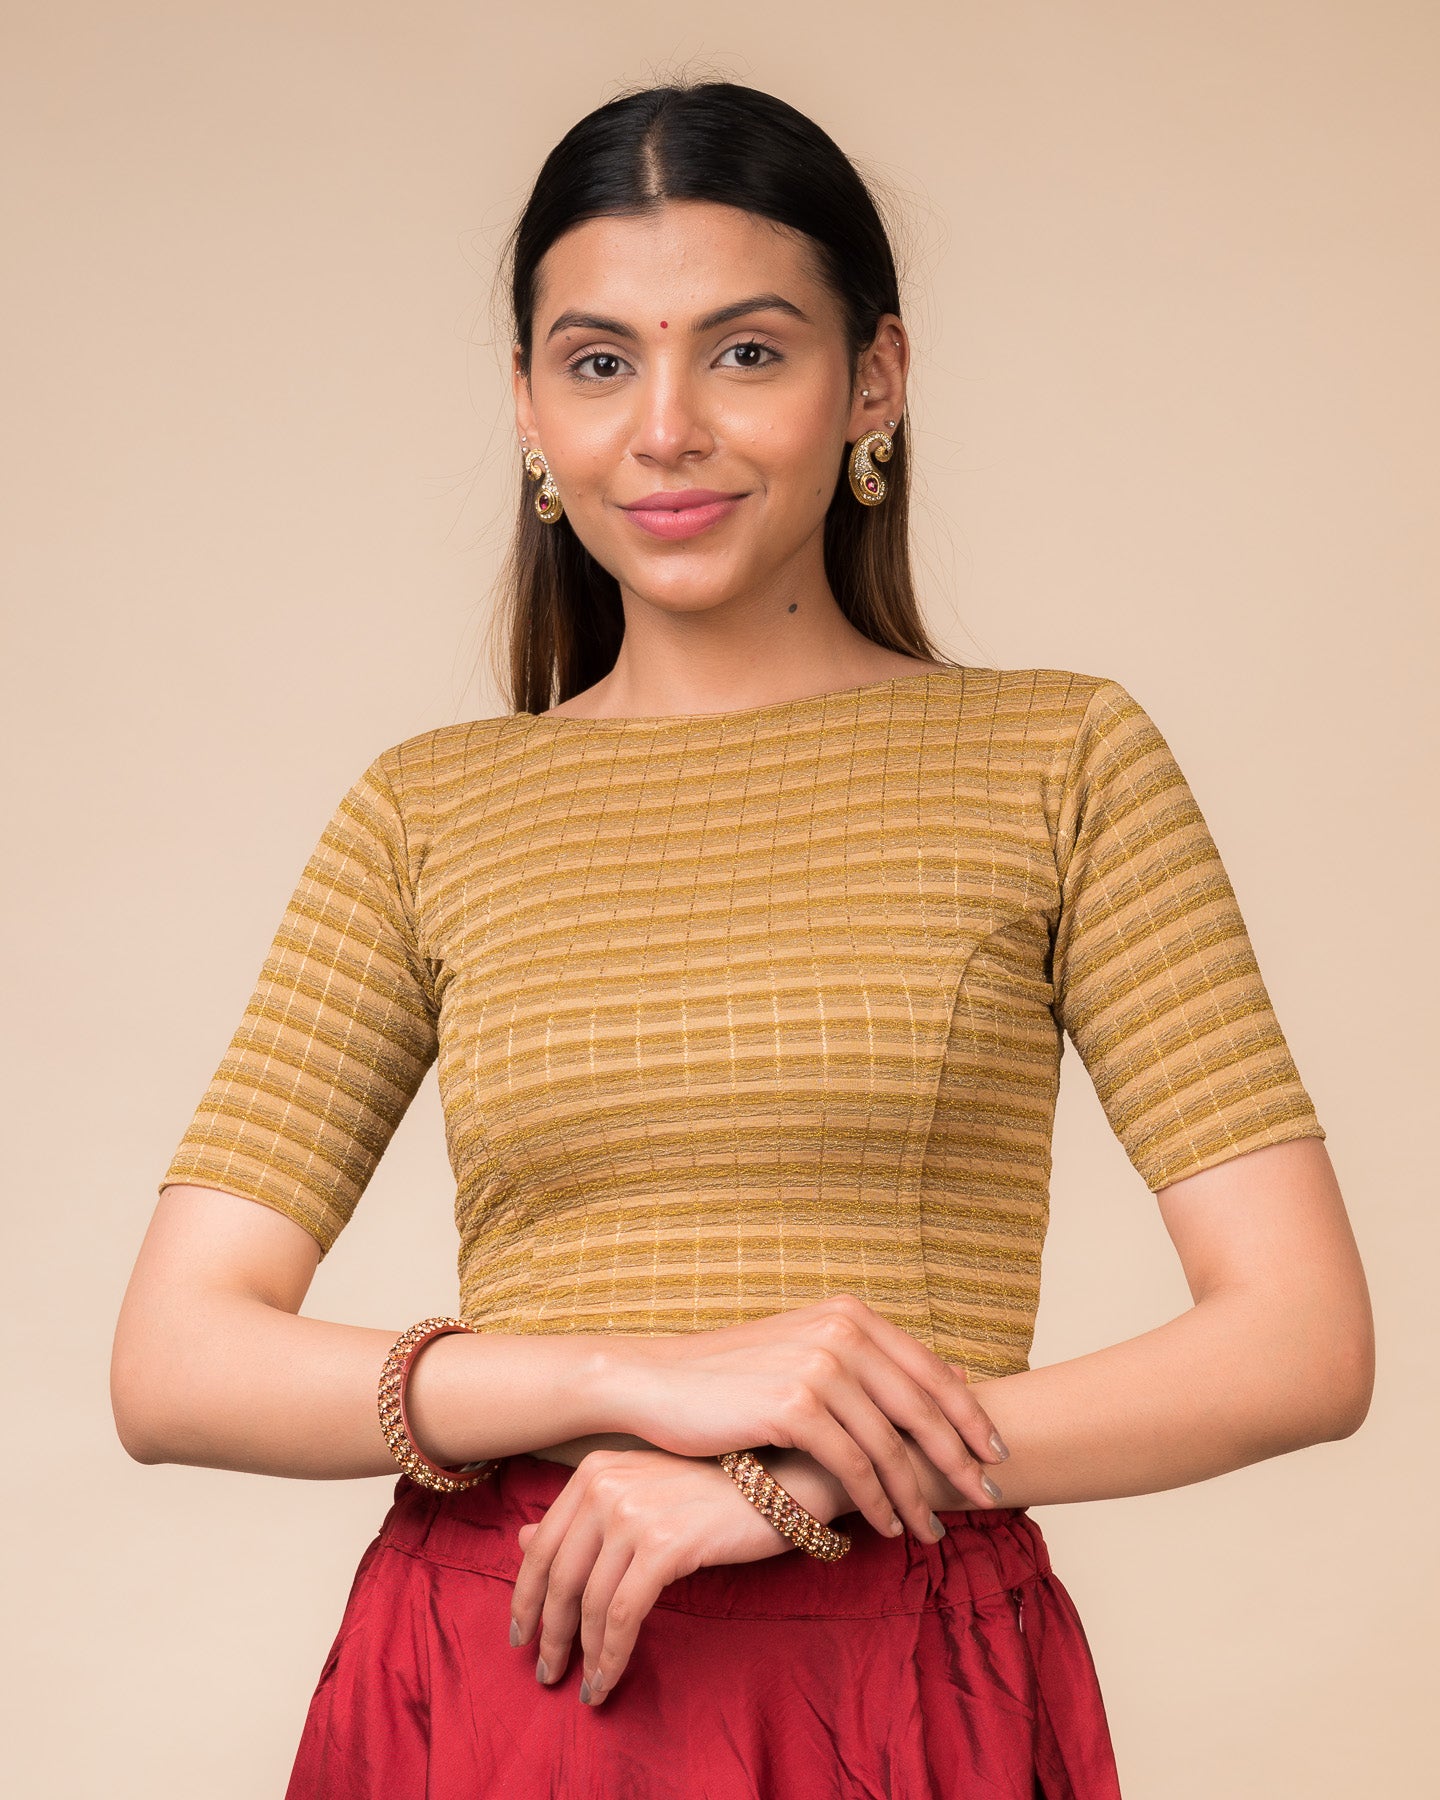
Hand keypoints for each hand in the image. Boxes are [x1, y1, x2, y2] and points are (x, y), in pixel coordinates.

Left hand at [509, 1446, 809, 1705]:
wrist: (781, 1480)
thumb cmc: (713, 1490)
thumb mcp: (642, 1493)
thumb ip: (583, 1516)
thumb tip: (521, 1539)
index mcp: (595, 1470)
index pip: (542, 1544)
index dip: (526, 1597)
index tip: (520, 1635)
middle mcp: (606, 1484)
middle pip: (558, 1576)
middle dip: (548, 1633)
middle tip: (547, 1673)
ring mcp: (634, 1512)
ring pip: (589, 1602)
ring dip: (582, 1654)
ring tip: (586, 1687)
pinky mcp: (664, 1543)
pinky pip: (623, 1615)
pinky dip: (612, 1654)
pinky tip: (611, 1678)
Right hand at [605, 1294, 1007, 1539]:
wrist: (656, 1381)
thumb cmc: (730, 1377)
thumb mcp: (804, 1352)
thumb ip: (861, 1363)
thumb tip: (940, 1383)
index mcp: (850, 1314)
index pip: (930, 1369)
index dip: (969, 1414)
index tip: (996, 1452)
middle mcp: (842, 1332)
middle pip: (924, 1406)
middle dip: (961, 1458)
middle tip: (988, 1496)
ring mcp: (820, 1366)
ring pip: (892, 1444)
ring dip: (917, 1494)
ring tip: (933, 1529)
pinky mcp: (795, 1405)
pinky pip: (854, 1466)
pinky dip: (877, 1502)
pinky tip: (885, 1527)